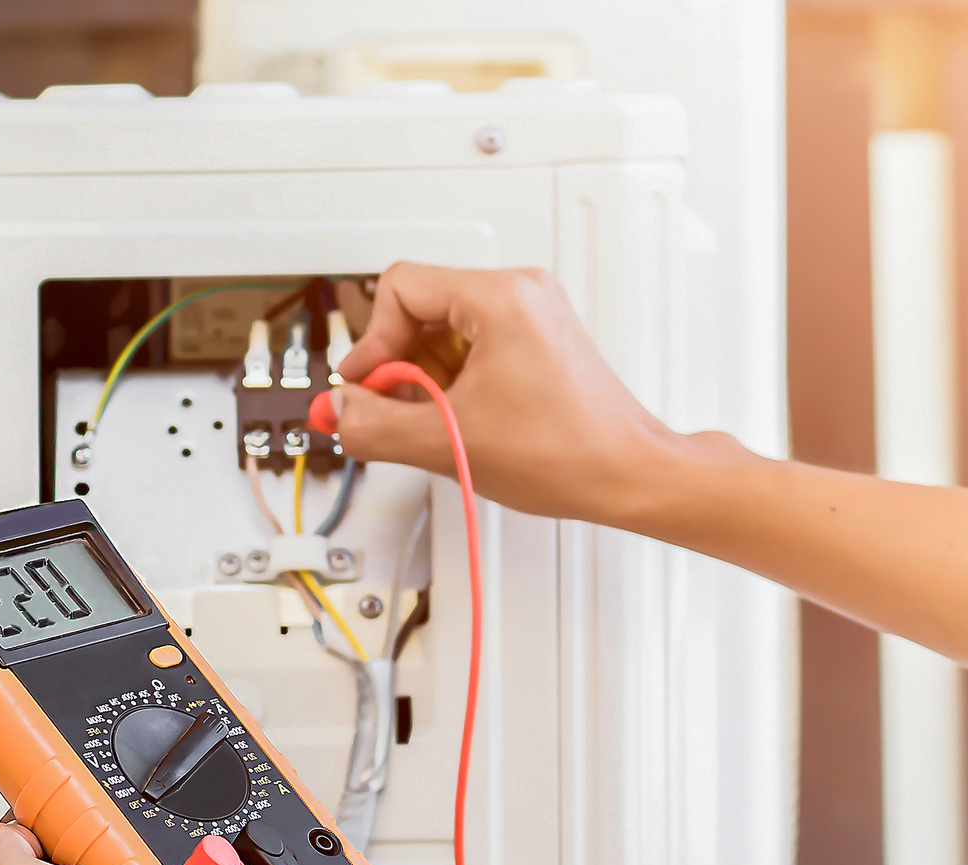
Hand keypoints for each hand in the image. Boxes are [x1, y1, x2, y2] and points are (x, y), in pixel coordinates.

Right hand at [330, 263, 730, 528]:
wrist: (629, 473)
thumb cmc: (571, 452)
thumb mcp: (449, 443)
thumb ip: (375, 425)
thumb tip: (337, 412)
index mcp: (502, 298)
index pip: (400, 288)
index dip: (372, 342)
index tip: (368, 385)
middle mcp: (519, 293)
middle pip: (417, 307)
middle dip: (397, 364)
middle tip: (396, 408)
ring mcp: (529, 313)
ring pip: (439, 329)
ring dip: (424, 377)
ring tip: (437, 420)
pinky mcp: (533, 338)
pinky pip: (467, 344)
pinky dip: (450, 381)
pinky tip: (458, 418)